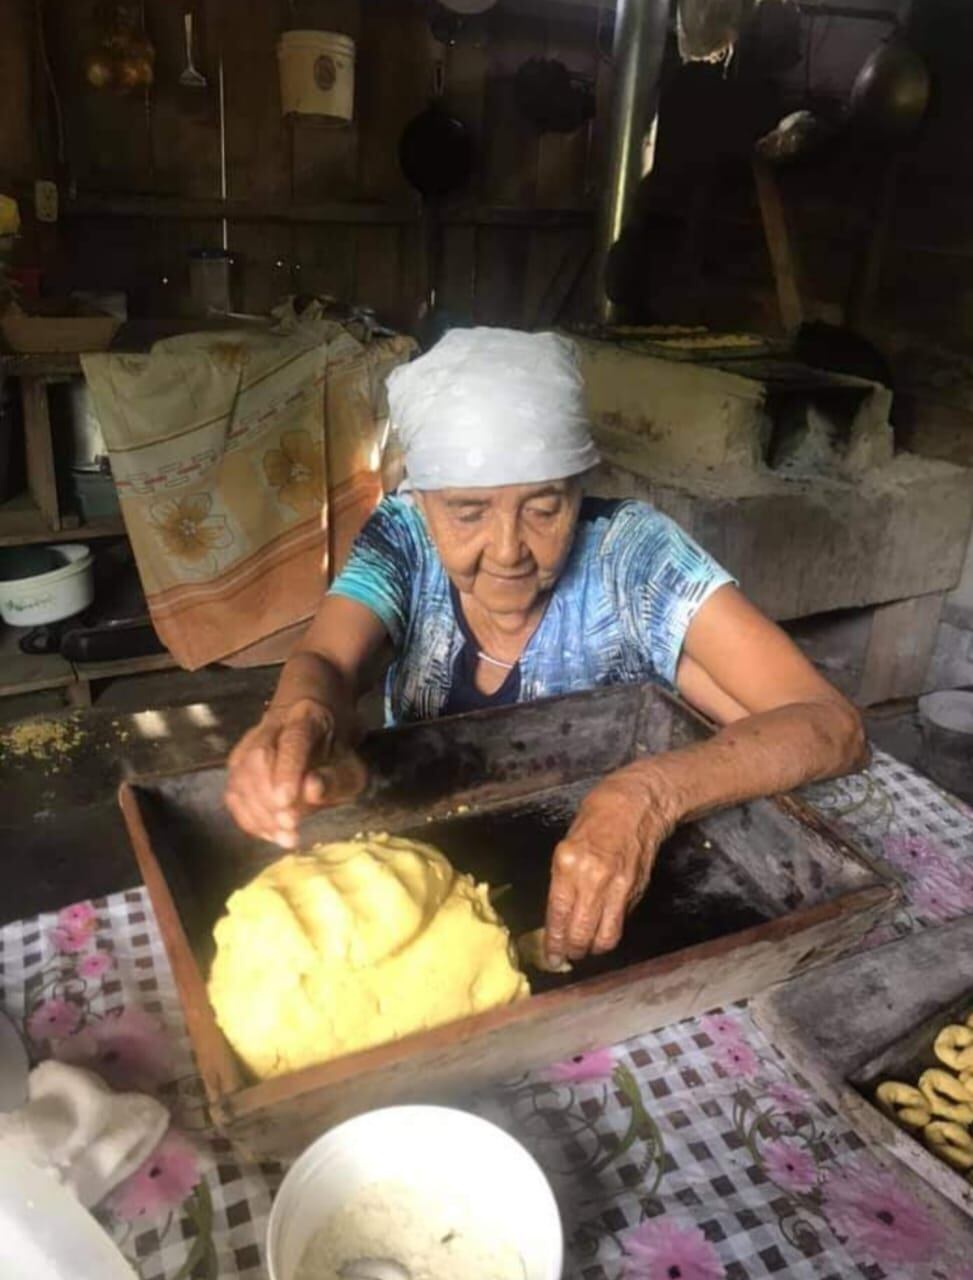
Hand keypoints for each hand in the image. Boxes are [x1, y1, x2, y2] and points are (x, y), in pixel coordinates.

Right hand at [225, 698, 337, 847]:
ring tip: (284, 835)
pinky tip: (270, 834)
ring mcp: (249, 743)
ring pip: (239, 776)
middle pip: (257, 757)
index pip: (293, 740)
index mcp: (306, 717)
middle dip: (268, 798)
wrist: (316, 731)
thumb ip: (335, 780)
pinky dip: (248, 819)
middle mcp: (271, 725)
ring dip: (258, 813)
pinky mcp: (237, 765)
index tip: (285, 801)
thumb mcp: (351, 767)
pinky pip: (233, 793)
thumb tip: (312, 790)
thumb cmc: (337, 755)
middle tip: (289, 826)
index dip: (286, 770)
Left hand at [544, 766, 678, 968]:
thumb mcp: (566, 846)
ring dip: (593, 948)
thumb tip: (560, 916)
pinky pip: (619, 923)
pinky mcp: (635, 891)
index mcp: (568, 863)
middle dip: (572, 951)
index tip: (551, 955)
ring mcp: (617, 887)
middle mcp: (592, 878)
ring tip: (585, 949)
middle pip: (581, 932)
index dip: (554, 942)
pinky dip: (609, 933)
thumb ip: (563, 881)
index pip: (558, 914)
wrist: (634, 806)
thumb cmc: (595, 821)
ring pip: (604, 936)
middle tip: (566, 957)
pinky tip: (601, 931)